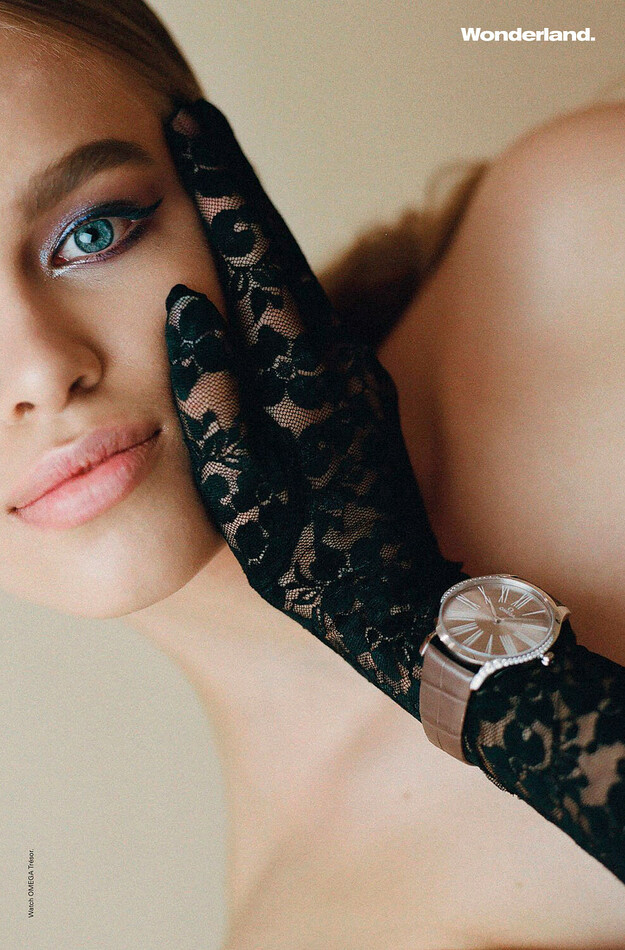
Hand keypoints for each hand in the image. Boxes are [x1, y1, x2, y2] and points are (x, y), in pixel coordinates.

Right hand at [162, 99, 467, 717]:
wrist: (398, 604)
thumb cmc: (312, 565)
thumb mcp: (245, 501)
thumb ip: (213, 403)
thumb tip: (188, 313)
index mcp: (306, 387)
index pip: (257, 267)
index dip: (222, 196)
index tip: (192, 135)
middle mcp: (340, 367)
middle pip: (283, 253)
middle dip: (238, 185)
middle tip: (198, 128)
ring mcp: (356, 378)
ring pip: (300, 279)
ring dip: (257, 223)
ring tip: (218, 176)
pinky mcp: (361, 395)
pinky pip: (309, 315)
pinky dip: (277, 274)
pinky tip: (254, 263)